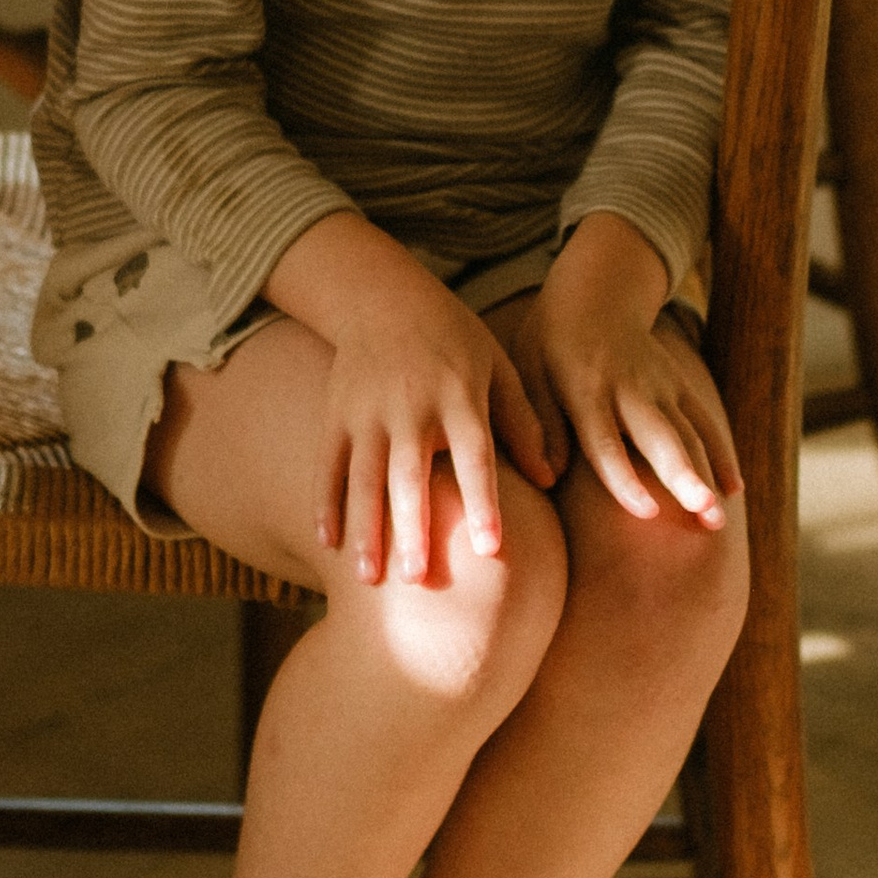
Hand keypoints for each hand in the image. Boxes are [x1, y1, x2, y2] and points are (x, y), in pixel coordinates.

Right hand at [264, 214, 554, 585]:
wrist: (384, 297)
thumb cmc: (455, 340)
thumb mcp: (498, 368)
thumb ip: (524, 423)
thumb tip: (552, 479)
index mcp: (460, 398)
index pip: (475, 457)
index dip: (484, 503)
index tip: (491, 549)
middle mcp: (412, 408)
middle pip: (412, 477)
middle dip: (413, 529)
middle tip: (418, 581)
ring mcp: (368, 412)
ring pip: (364, 479)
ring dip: (365, 530)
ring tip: (368, 578)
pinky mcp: (337, 414)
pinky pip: (329, 464)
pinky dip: (325, 502)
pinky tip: (328, 542)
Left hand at [508, 213, 742, 528]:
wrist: (595, 292)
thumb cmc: (550, 343)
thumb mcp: (528, 371)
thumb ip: (540, 422)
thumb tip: (546, 477)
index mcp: (586, 390)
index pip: (606, 443)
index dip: (625, 480)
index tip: (647, 514)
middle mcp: (631, 389)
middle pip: (661, 439)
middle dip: (685, 477)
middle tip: (707, 512)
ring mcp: (662, 385)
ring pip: (690, 434)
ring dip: (707, 476)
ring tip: (719, 518)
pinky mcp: (680, 384)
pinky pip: (704, 422)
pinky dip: (720, 454)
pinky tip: (733, 489)